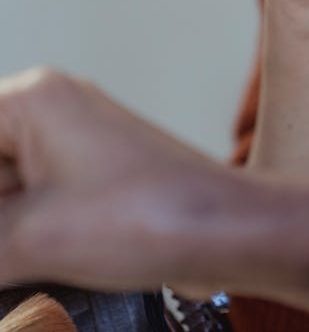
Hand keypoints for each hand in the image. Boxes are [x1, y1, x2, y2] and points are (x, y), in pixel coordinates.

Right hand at [0, 68, 308, 298]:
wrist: (224, 232)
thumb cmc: (149, 215)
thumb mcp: (32, 238)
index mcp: (33, 99)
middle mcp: (51, 111)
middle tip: (6, 254)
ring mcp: (73, 146)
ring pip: (6, 193)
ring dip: (5, 236)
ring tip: (18, 263)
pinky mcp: (89, 182)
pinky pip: (30, 207)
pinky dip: (17, 241)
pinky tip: (20, 270)